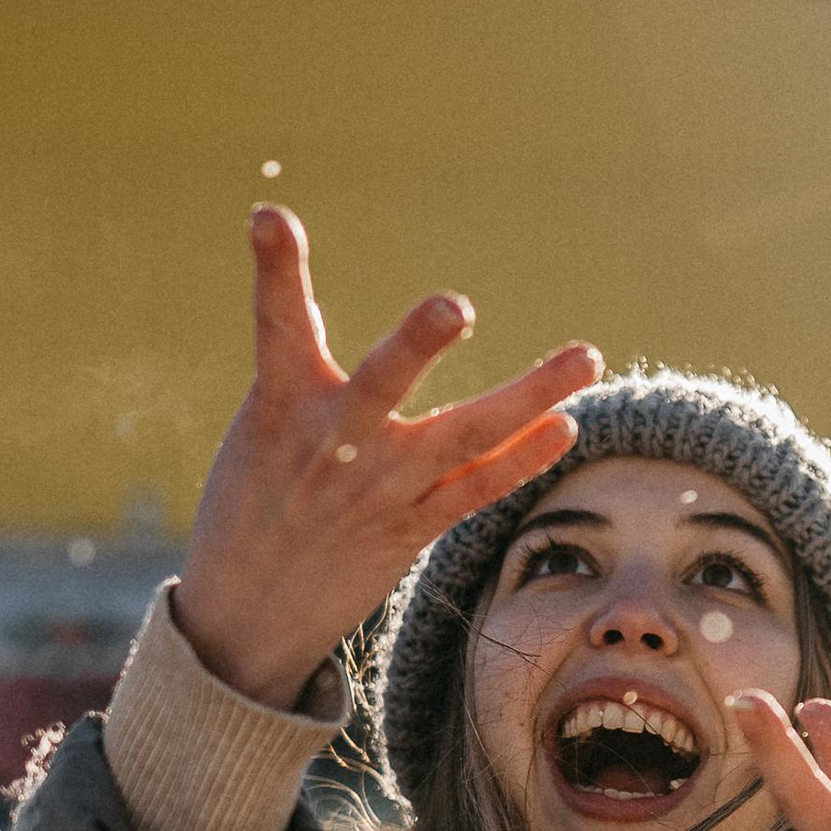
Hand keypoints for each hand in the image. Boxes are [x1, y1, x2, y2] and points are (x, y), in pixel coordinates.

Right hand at [173, 204, 601, 709]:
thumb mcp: (261, 430)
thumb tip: (331, 311)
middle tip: (453, 306)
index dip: (274, 268)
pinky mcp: (408, 532)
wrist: (243, 614)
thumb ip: (304, 372)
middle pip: (381, 384)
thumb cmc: (255, 502)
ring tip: (586, 357)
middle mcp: (332, 445)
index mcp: (281, 405)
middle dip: (415, 345)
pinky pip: (475, 492)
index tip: (270, 216)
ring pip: (462, 437)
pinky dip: (521, 460)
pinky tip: (564, 426)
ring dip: (528, 396)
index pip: (275, 323)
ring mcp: (377, 491)